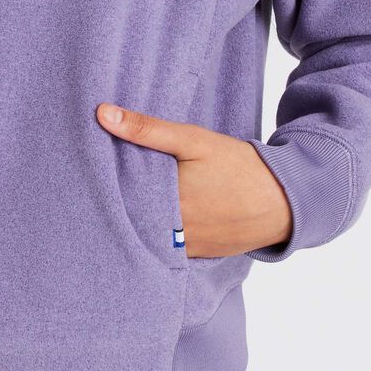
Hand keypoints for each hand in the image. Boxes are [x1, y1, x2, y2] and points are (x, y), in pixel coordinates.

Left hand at [95, 102, 291, 257]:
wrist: (285, 200)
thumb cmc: (239, 167)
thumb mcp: (193, 140)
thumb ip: (147, 129)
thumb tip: (102, 114)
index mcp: (164, 205)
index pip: (117, 201)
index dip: (100, 189)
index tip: (85, 177)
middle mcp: (171, 234)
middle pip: (130, 221)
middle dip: (115, 207)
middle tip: (93, 192)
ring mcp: (184, 249)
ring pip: (146, 237)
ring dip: (134, 223)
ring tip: (119, 205)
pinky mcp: (197, 256)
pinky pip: (166, 248)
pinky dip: (156, 235)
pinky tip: (150, 219)